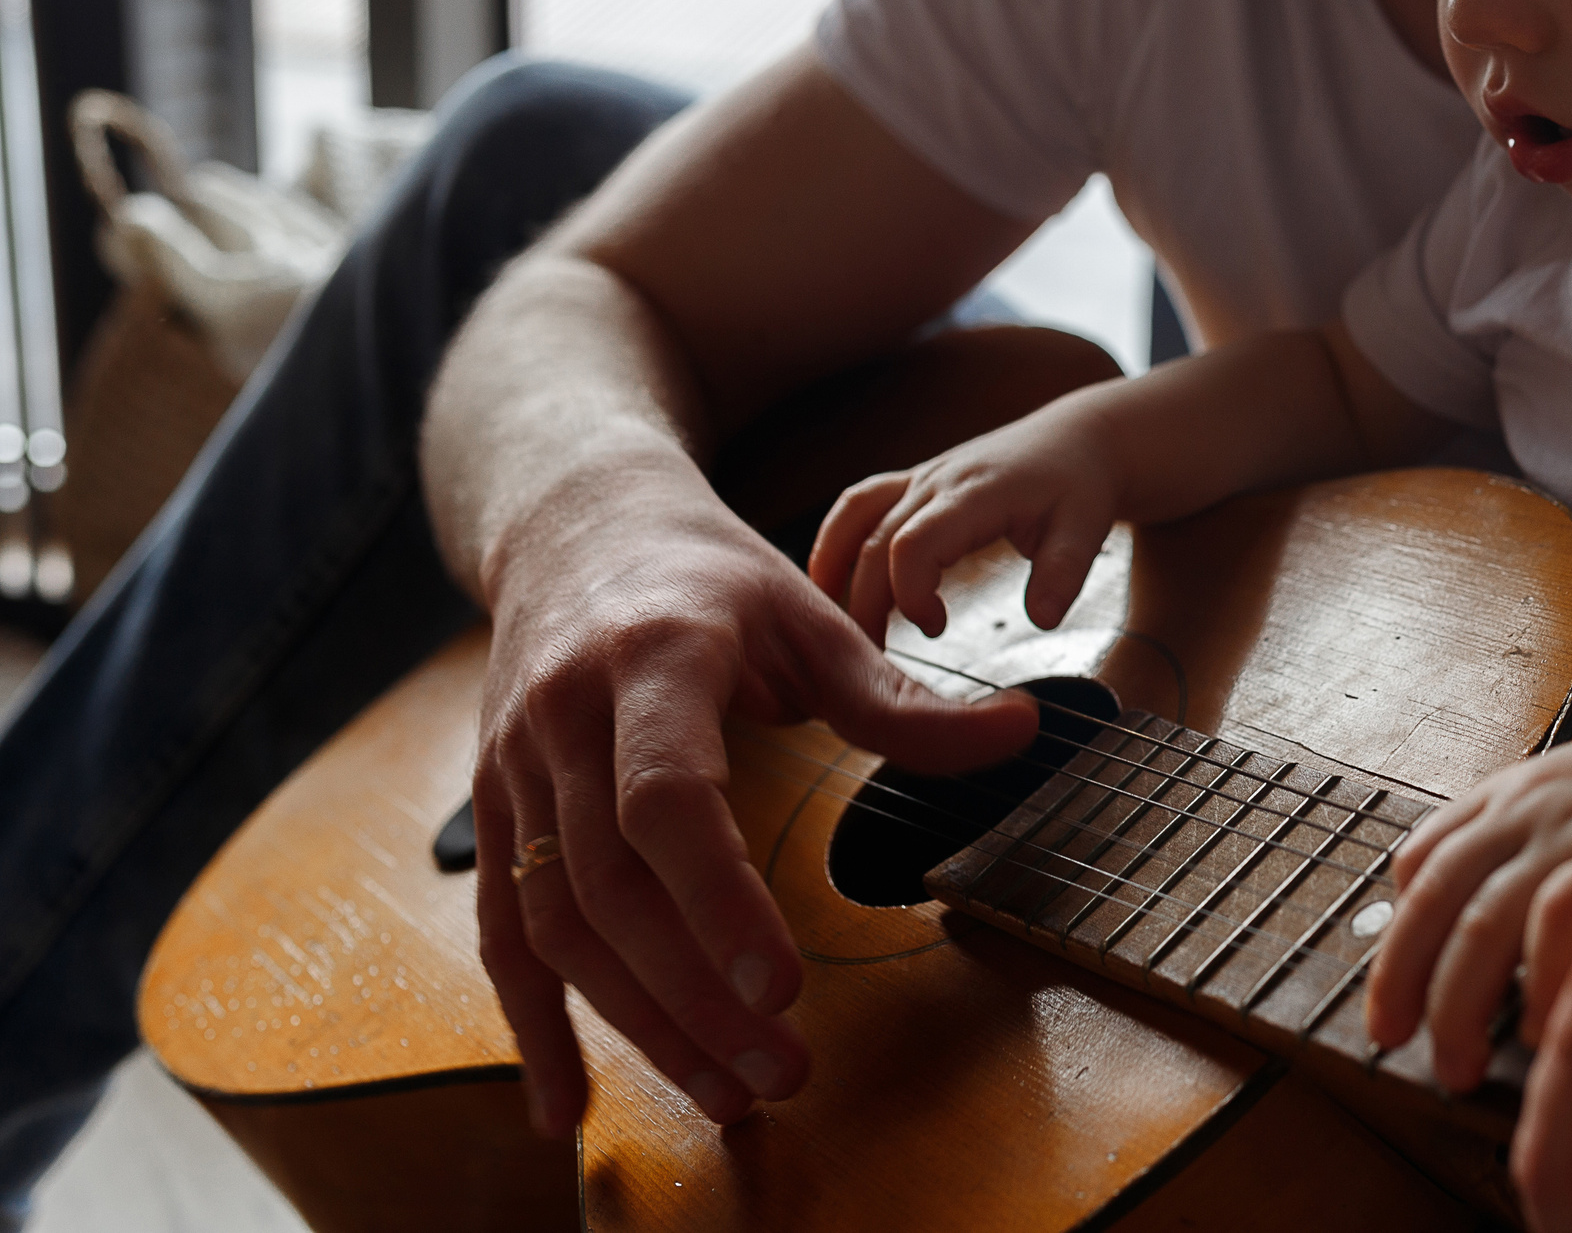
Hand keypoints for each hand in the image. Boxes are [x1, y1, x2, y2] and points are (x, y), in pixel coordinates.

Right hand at [471, 467, 1037, 1139]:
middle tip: (779, 1075)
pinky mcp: (492, 810)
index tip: (780, 988)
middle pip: (612, 886)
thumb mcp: (808, 611)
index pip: (668, 798)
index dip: (718, 900)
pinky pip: (503, 933)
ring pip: (558, 923)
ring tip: (726, 1094)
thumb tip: (1022, 735)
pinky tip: (569, 1103)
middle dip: (693, 997)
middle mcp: (565, 719)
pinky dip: (532, 1024)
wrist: (574, 525)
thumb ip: (900, 697)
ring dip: (637, 1024)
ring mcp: (514, 769)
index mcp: (653, 661)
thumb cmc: (707, 575)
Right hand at [809, 399, 1122, 641]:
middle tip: (880, 660)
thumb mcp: (1088, 528)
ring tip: (839, 627)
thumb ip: (1066, 572)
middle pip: (876, 541)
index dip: (909, 591)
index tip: (933, 629)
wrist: (1077, 438)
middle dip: (867, 603)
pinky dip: (837, 539)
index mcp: (976, 493)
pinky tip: (828, 580)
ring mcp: (921, 478)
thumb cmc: (1081, 485)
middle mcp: (937, 481)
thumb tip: (1043, 620)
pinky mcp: (915, 482)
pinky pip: (860, 504)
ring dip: (837, 570)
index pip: (915, 542)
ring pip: (857, 519)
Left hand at [1369, 719, 1571, 1088]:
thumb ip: (1502, 841)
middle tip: (1419, 1055)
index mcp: (1518, 793)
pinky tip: (1551, 1032)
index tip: (1387, 1019)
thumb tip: (1418, 902)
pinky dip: (1552, 986)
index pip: (1424, 868)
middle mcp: (1545, 806)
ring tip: (1470, 1061)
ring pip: (1496, 921)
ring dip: (1470, 999)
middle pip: (1448, 903)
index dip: (1394, 952)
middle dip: (1419, 990)